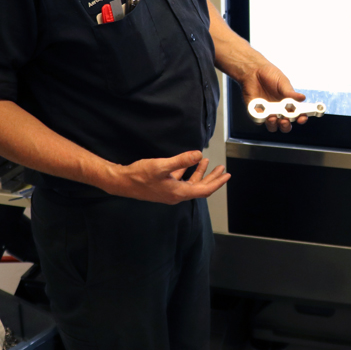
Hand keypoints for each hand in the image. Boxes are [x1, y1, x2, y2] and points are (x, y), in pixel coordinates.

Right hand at [107, 151, 229, 203]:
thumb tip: (198, 154)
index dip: (217, 182)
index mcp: (179, 192)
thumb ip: (181, 160)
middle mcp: (177, 195)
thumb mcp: (161, 166)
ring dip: (200, 173)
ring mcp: (170, 192)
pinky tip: (189, 163)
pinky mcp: (164, 188)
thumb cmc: (140, 175)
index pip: (204, 190)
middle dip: (212, 178)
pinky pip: (181, 181)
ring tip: (207, 162)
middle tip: (223, 169)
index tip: (227, 176)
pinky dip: (188, 172)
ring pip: (191, 184)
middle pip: (200, 188)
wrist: (122, 183)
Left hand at [238, 61, 306, 132]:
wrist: (253, 71)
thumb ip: (290, 92)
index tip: (301, 118)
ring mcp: (267, 112)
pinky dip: (260, 118)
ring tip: (272, 117)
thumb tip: (302, 98)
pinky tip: (262, 110)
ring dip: (273, 124)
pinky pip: (258, 120)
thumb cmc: (270, 75)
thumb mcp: (282, 82)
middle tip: (285, 120)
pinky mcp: (256, 112)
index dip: (300, 118)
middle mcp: (278, 110)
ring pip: (272, 126)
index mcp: (288, 103)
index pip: (297, 115)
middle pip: (285, 125)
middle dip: (286, 126)